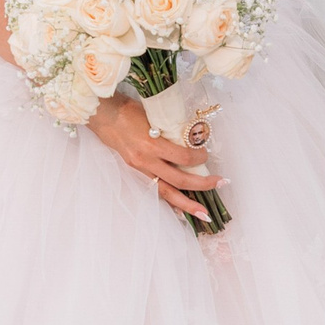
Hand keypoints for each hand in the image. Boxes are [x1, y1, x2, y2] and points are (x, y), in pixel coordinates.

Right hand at [86, 92, 221, 222]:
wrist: (104, 116)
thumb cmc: (129, 110)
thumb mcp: (154, 115)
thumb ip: (172, 130)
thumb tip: (192, 139)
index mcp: (152, 144)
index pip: (183, 157)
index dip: (199, 158)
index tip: (206, 155)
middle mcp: (146, 161)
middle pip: (179, 180)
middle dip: (202, 185)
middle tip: (221, 183)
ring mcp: (139, 169)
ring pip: (167, 193)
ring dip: (187, 205)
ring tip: (203, 214)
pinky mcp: (135, 172)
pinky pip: (155, 191)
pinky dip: (170, 201)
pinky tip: (180, 210)